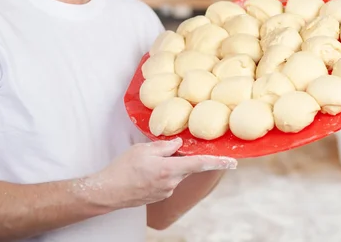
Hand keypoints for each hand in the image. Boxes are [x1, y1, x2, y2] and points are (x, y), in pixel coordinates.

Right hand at [82, 138, 236, 209]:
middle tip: (160, 152)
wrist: (107, 192)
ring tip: (144, 163)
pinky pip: (166, 180)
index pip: (200, 164)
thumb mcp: (143, 149)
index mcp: (169, 169)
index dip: (218, 162)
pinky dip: (160, 172)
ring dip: (166, 165)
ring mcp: (165, 191)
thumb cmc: (123, 169)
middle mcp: (171, 183)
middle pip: (186, 166)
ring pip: (175, 172)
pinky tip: (144, 171)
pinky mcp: (159, 196)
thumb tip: (178, 144)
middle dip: (179, 157)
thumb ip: (165, 146)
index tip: (233, 162)